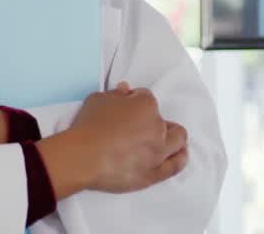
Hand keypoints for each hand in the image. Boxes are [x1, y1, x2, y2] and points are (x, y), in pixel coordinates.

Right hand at [38, 81, 188, 197]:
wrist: (83, 157)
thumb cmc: (89, 125)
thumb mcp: (98, 99)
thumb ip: (115, 94)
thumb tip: (124, 90)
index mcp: (146, 105)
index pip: (146, 97)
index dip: (135, 100)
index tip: (126, 106)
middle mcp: (158, 127)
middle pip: (165, 120)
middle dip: (157, 120)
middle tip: (143, 125)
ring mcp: (158, 152)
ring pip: (178, 141)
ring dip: (174, 137)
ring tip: (168, 139)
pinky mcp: (153, 173)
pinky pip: (174, 166)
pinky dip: (179, 159)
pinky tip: (180, 155)